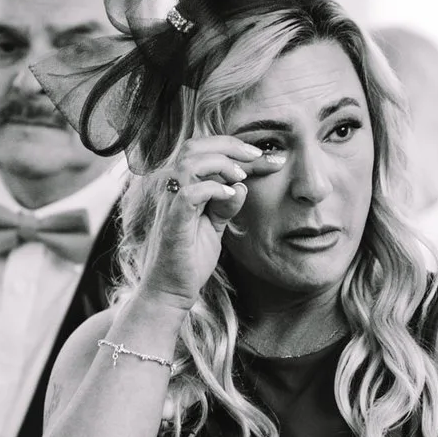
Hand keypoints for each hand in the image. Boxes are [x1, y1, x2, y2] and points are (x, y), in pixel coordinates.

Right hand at [142, 134, 260, 303]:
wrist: (170, 290)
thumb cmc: (189, 258)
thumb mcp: (215, 226)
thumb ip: (226, 205)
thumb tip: (242, 186)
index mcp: (181, 186)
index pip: (205, 152)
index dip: (236, 148)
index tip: (267, 156)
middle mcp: (172, 189)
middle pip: (194, 145)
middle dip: (230, 145)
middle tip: (257, 156)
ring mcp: (170, 204)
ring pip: (189, 161)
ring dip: (221, 163)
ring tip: (241, 177)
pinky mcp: (173, 223)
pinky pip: (189, 194)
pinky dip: (213, 189)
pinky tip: (231, 196)